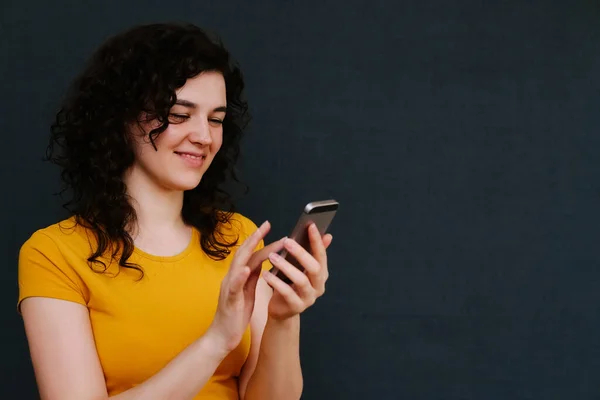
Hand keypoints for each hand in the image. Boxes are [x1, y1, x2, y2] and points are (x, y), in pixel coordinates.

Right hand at [208, 221, 284, 351]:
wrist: (222, 337)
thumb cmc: (236, 315)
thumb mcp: (247, 291)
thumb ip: (252, 276)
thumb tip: (262, 260)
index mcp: (238, 276)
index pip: (250, 254)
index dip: (260, 240)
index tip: (269, 227)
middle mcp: (231, 277)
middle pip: (243, 253)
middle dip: (255, 238)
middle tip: (266, 224)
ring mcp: (229, 288)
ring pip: (238, 265)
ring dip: (249, 251)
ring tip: (258, 238)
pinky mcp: (229, 300)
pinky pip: (233, 287)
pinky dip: (240, 276)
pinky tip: (247, 269)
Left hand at [262, 223, 332, 319]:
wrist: (282, 310)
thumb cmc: (290, 283)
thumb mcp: (301, 268)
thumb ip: (311, 252)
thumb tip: (327, 235)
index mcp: (321, 274)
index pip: (322, 255)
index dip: (317, 241)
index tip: (310, 225)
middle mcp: (319, 286)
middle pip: (314, 268)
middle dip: (301, 253)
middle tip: (287, 241)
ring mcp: (309, 298)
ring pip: (301, 280)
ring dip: (286, 266)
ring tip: (272, 257)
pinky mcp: (296, 307)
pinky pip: (287, 293)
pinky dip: (276, 282)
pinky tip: (266, 274)